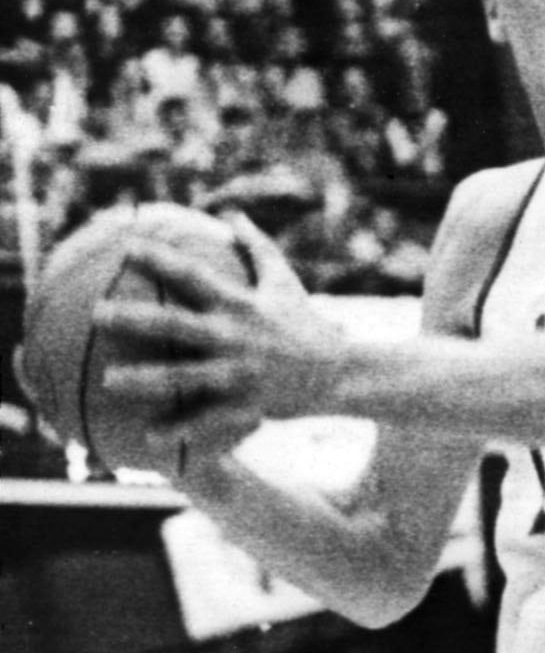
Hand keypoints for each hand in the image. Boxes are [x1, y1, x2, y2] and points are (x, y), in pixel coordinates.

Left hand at [95, 212, 346, 444]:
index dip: (161, 259)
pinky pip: (206, 419)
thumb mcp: (284, 282)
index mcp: (241, 304)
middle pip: (177, 324)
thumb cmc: (304, 322)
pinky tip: (148, 437)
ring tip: (108, 380)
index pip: (194, 276)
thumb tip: (232, 214)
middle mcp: (237, 336)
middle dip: (136, 318)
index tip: (127, 246)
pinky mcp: (246, 405)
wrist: (339, 372)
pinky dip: (178, 429)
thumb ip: (257, 247)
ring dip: (145, 379)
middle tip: (97, 313)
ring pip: (184, 377)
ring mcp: (240, 372)